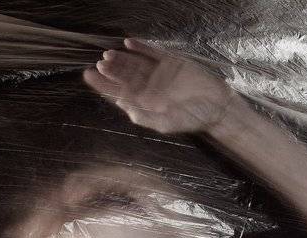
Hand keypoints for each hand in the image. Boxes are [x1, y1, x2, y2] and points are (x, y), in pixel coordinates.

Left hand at [83, 38, 234, 135]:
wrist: (217, 106)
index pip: (119, 94)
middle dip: (110, 71)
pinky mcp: (171, 62)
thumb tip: (124, 107)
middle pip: (124, 77)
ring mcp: (159, 74)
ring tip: (108, 54)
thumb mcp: (168, 123)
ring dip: (121, 59)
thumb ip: (146, 117)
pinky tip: (128, 43)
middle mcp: (149, 89)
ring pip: (135, 64)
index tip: (88, 76)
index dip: (103, 86)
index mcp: (146, 104)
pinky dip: (141, 47)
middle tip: (98, 64)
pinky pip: (152, 53)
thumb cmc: (194, 119)